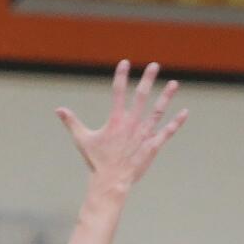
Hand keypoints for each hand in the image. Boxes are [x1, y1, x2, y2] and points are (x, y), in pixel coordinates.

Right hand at [56, 60, 187, 190]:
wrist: (111, 181)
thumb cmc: (96, 161)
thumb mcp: (82, 139)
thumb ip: (72, 122)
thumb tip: (58, 109)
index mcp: (115, 120)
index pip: (118, 91)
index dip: (121, 76)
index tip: (125, 62)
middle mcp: (131, 124)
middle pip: (141, 96)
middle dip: (148, 79)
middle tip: (155, 65)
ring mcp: (143, 134)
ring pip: (157, 111)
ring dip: (166, 97)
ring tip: (174, 84)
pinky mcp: (153, 146)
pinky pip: (167, 132)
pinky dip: (176, 123)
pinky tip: (185, 112)